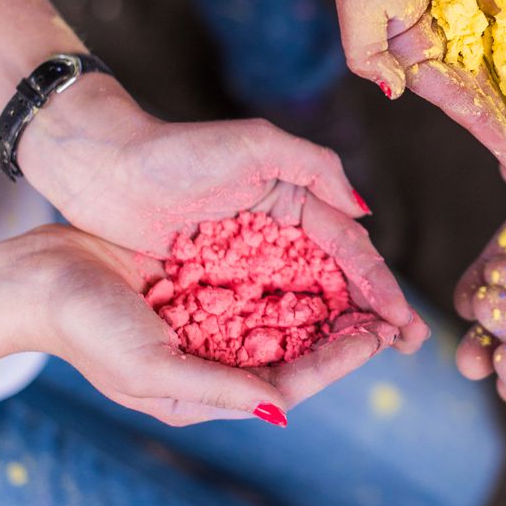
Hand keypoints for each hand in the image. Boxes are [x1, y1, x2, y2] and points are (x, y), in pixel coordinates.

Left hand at [17, 79, 427, 348]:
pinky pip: (260, 316)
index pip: (348, 247)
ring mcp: (248, 263)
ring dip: (337, 330)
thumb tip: (363, 213)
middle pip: (335, 280)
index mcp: (295, 199)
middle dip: (372, 311)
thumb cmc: (177, 149)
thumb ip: (315, 167)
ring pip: (303, 303)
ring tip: (367, 357)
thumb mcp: (256, 145)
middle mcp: (278, 234)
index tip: (402, 318)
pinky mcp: (215, 284)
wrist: (102, 169)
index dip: (378, 282)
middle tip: (403, 344)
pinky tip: (308, 361)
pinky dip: (288, 338)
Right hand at [23, 224, 401, 423]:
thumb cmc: (87, 328)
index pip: (290, 383)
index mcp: (208, 390)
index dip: (337, 362)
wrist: (43, 275)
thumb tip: (278, 410)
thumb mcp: (149, 369)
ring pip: (292, 317)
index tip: (377, 338)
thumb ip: (216, 390)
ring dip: (334, 306)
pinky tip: (331, 261)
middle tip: (397, 318)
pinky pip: (267, 282)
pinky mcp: (212, 281)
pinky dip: (301, 277)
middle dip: (349, 337)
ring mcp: (217, 320)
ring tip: (375, 292)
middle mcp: (220, 358)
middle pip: (301, 352)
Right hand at [333, 0, 505, 171]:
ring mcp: (455, 28)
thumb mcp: (358, 10)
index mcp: (410, 59)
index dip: (489, 131)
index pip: (458, 103)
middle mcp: (434, 51)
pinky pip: (501, 39)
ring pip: (494, 74)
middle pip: (480, 97)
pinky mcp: (471, 4)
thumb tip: (397, 91)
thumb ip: (370, 57)